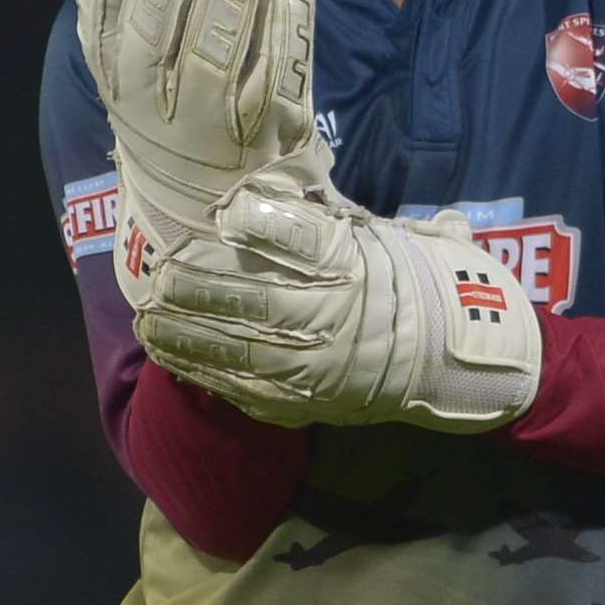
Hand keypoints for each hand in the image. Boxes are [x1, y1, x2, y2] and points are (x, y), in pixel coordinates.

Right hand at [59, 0, 322, 308]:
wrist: (210, 219)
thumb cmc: (168, 119)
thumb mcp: (128, 71)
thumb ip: (113, 0)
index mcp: (119, 87)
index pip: (106, 25)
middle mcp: (160, 111)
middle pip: (155, 39)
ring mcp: (216, 126)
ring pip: (215, 57)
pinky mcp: (271, 133)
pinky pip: (278, 76)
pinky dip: (283, 30)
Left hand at [131, 156, 542, 434]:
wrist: (456, 356)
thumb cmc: (413, 280)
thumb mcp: (380, 232)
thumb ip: (313, 221)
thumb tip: (245, 201)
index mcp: (353, 265)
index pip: (299, 237)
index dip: (255, 223)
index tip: (219, 213)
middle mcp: (334, 315)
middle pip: (253, 300)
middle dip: (197, 289)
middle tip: (157, 276)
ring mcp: (319, 367)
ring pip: (240, 351)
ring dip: (186, 338)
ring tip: (148, 323)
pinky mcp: (310, 403)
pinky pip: (250, 391)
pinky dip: (210, 376)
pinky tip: (178, 364)